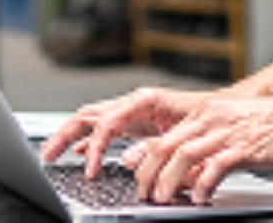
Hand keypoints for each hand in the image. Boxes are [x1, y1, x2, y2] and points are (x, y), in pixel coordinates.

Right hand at [40, 87, 207, 173]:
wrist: (224, 111)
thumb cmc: (208, 117)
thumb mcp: (184, 134)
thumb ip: (155, 146)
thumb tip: (128, 159)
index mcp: (144, 100)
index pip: (106, 122)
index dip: (94, 147)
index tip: (90, 170)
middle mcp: (135, 102)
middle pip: (89, 114)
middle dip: (65, 133)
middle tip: (47, 155)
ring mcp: (133, 111)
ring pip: (92, 119)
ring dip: (70, 135)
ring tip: (52, 153)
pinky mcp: (136, 122)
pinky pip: (104, 128)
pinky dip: (89, 140)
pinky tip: (80, 152)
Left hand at [125, 95, 272, 204]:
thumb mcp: (232, 131)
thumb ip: (208, 150)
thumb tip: (184, 176)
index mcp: (207, 113)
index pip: (166, 136)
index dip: (146, 160)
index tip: (138, 179)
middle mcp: (213, 118)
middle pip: (167, 145)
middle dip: (149, 173)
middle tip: (144, 195)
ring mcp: (228, 131)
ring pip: (184, 154)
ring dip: (168, 180)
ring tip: (163, 199)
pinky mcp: (246, 146)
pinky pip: (216, 166)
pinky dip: (203, 183)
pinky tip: (200, 197)